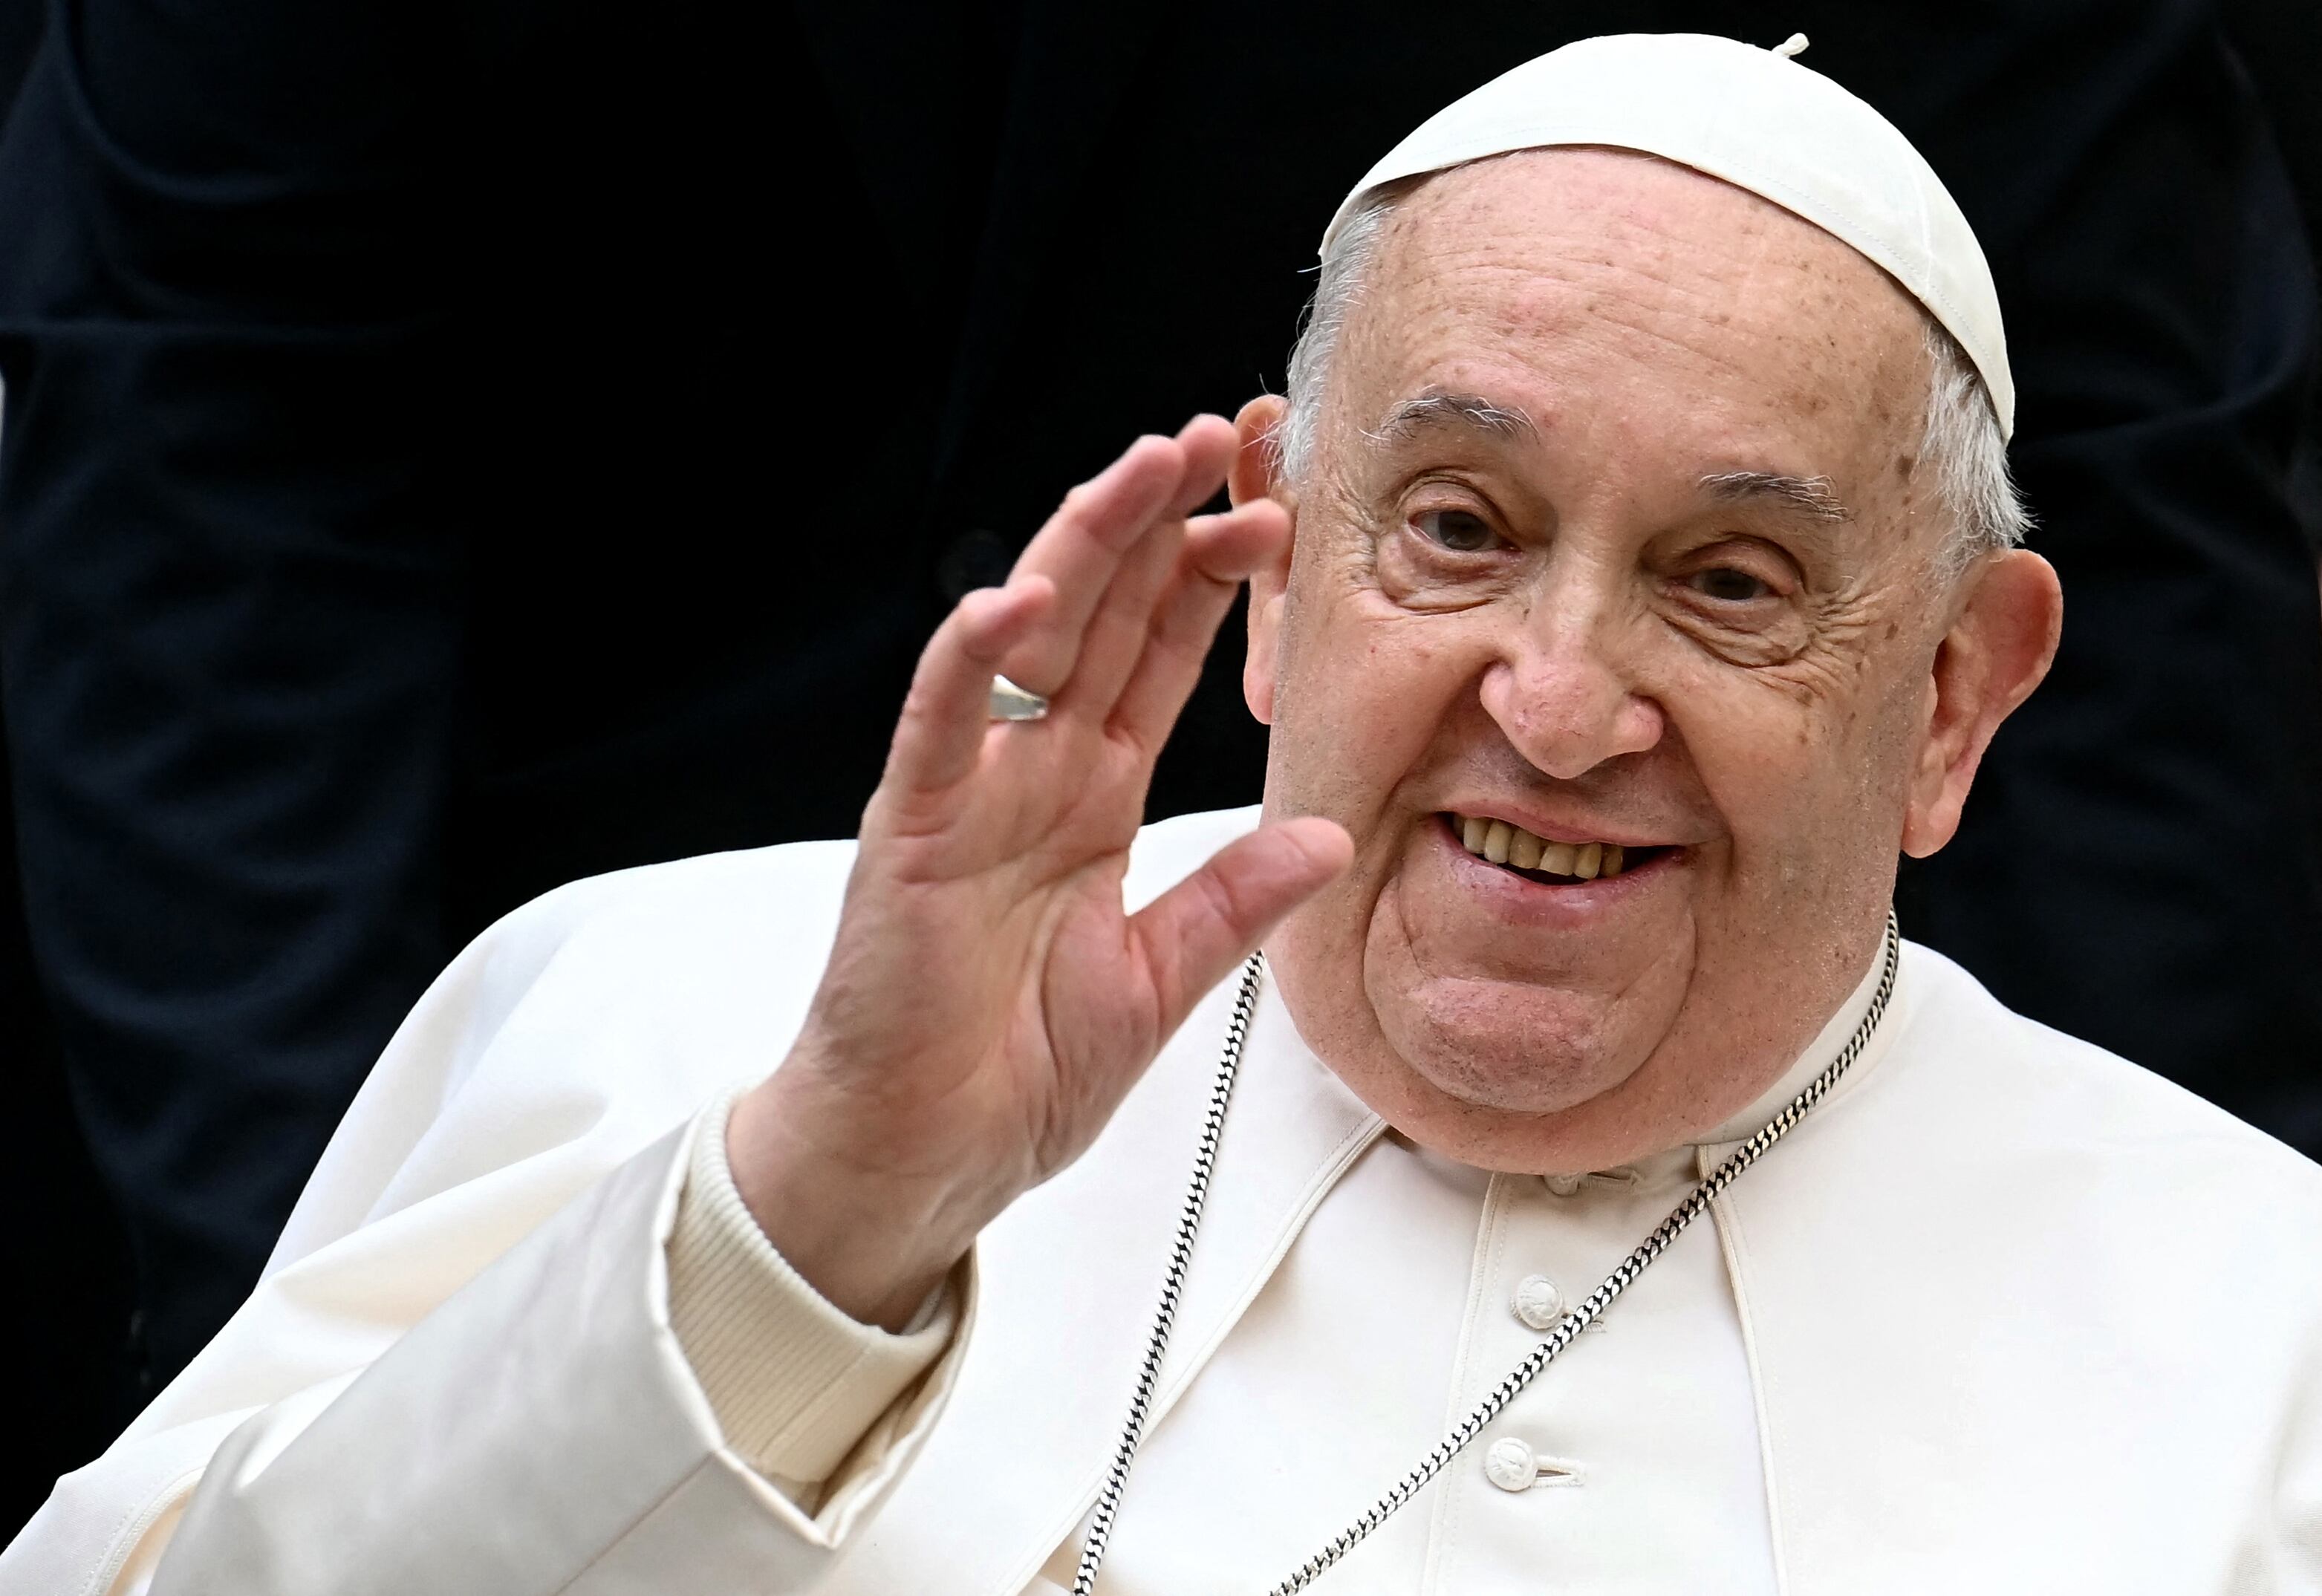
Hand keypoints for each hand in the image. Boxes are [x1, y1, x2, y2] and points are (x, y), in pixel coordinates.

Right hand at [728, 417, 1351, 1328]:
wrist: (923, 1157)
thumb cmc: (1013, 1072)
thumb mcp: (1159, 979)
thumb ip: (1233, 902)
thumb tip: (1328, 837)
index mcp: (1093, 799)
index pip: (1158, 660)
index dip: (1209, 584)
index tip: (1271, 517)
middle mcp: (1034, 776)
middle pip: (1103, 620)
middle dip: (1157, 526)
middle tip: (1215, 442)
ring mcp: (970, 793)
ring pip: (1027, 641)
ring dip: (1083, 550)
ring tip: (1141, 471)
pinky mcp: (912, 834)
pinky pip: (940, 729)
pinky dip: (969, 663)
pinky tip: (1015, 600)